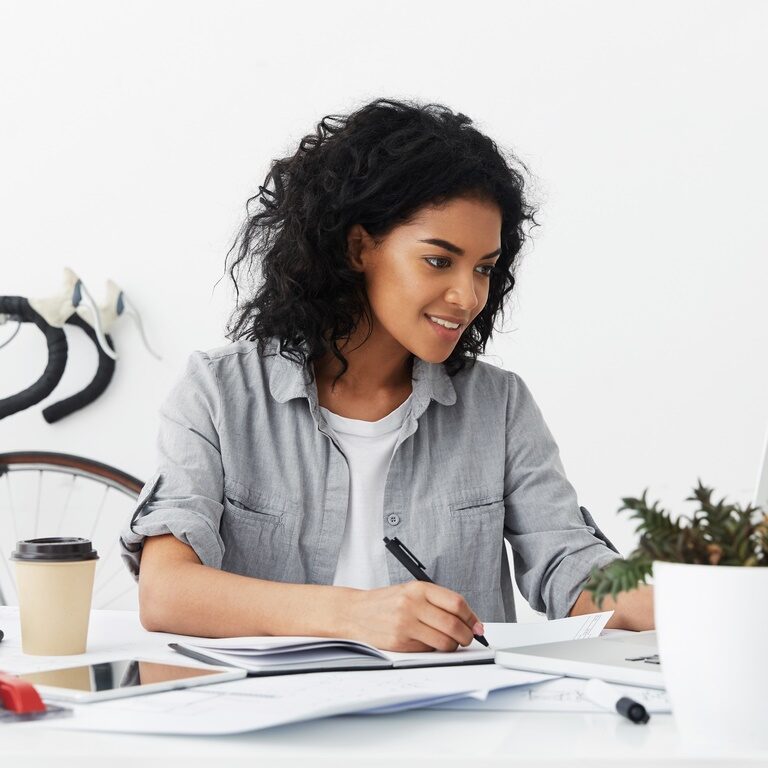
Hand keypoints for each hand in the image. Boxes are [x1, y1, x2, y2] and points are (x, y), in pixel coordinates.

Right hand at [342, 581, 484, 651]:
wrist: (354, 612)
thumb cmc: (386, 603)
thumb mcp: (411, 592)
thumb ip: (438, 603)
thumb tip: (469, 621)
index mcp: (419, 588)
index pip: (456, 603)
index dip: (472, 617)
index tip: (477, 625)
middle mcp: (412, 604)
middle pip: (453, 625)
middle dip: (466, 636)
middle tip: (467, 638)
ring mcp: (405, 624)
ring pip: (444, 642)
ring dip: (452, 646)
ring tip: (448, 642)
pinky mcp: (399, 643)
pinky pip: (428, 651)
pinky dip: (433, 650)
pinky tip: (426, 643)